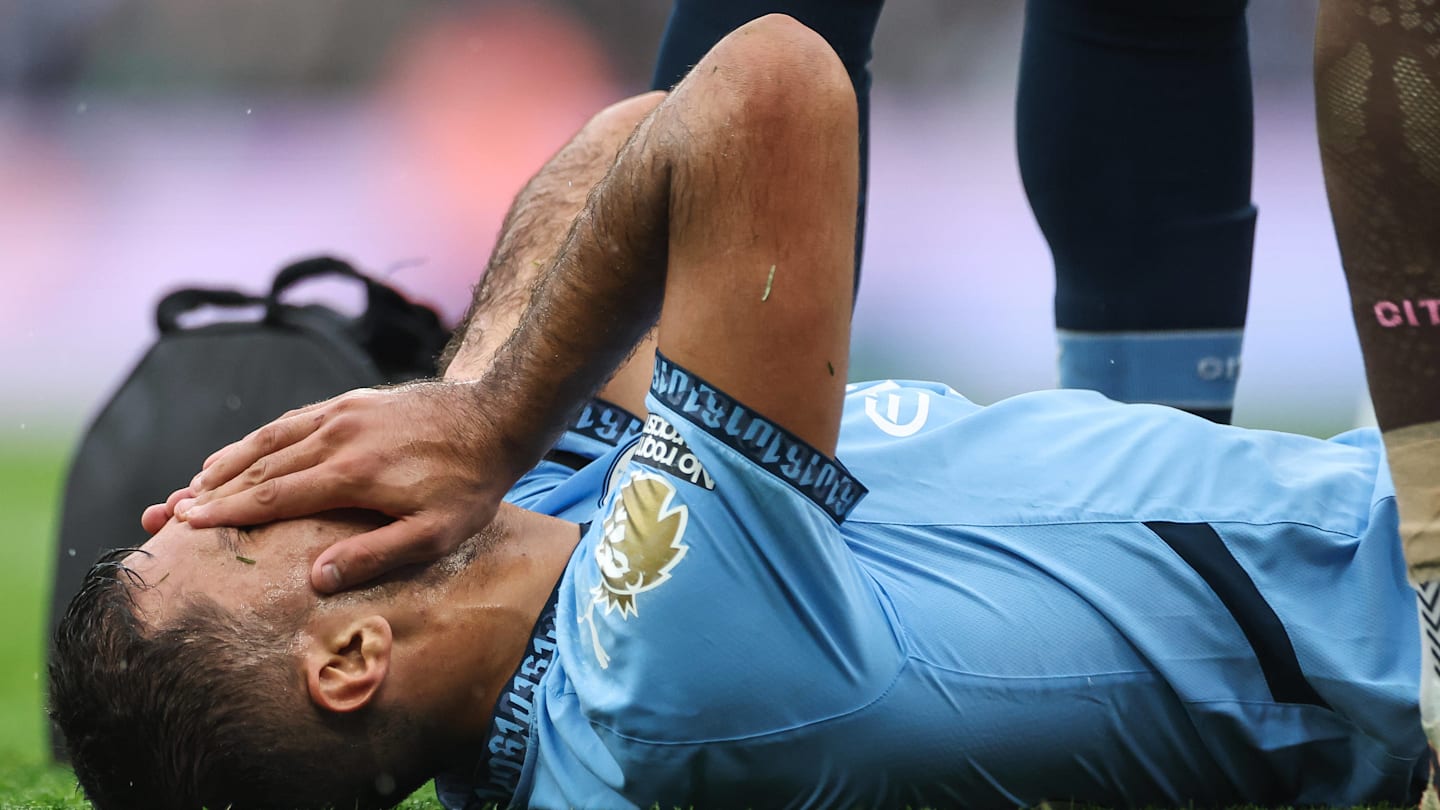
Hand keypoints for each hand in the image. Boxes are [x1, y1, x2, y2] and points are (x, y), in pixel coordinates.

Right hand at [172, 381, 514, 592]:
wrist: (499, 416)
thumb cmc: (470, 484)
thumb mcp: (434, 534)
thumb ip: (374, 555)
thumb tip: (316, 578)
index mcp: (350, 473)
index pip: (272, 497)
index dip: (226, 513)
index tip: (186, 524)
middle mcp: (337, 436)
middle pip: (259, 466)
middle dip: (210, 490)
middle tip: (168, 510)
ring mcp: (344, 412)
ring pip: (271, 438)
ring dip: (228, 462)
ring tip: (193, 482)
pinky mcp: (354, 400)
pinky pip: (294, 420)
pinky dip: (261, 438)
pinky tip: (247, 450)